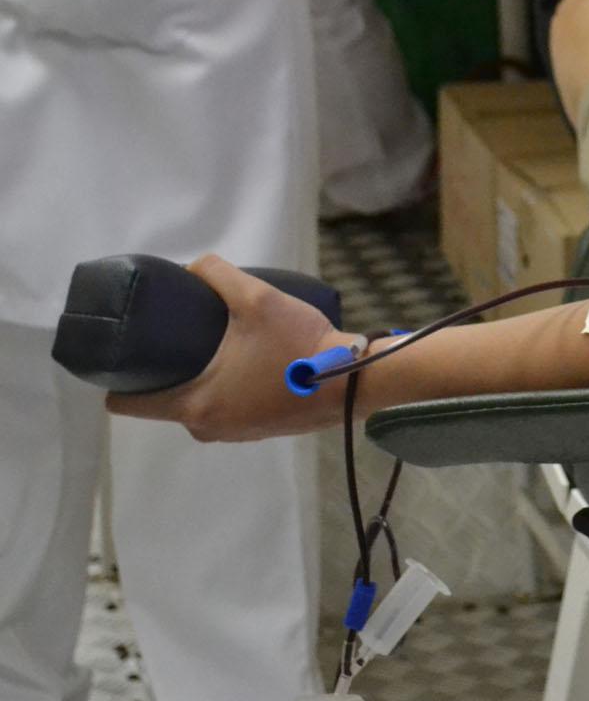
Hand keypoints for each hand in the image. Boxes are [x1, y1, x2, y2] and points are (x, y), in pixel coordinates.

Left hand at [107, 255, 361, 440]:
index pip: (126, 404)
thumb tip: (193, 266)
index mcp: (195, 404)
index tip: (132, 353)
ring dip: (203, 383)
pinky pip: (228, 412)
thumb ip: (219, 276)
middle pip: (164, 403)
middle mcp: (208, 427)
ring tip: (217, 348)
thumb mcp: (259, 300)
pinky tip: (248, 365)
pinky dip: (230, 392)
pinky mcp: (261, 431)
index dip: (119, 379)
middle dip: (168, 374)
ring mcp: (236, 434)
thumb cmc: (300, 347)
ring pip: (200, 407)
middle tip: (181, 339)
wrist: (357, 380)